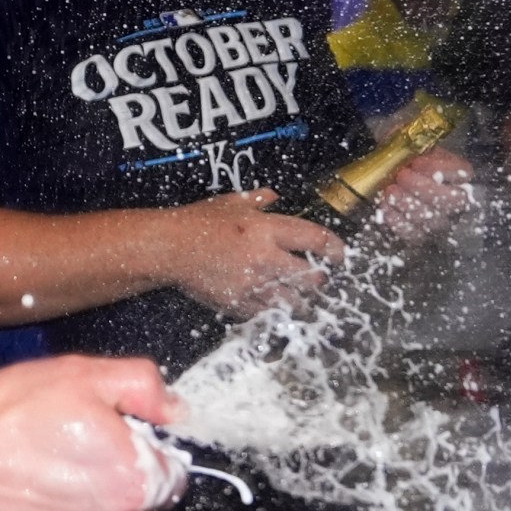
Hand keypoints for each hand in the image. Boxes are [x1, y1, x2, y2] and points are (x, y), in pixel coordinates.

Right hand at [0, 355, 176, 510]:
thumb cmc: (8, 420)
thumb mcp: (82, 376)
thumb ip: (142, 388)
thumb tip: (174, 410)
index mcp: (138, 481)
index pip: (169, 475)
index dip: (138, 456)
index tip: (107, 445)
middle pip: (135, 510)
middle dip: (109, 487)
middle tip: (64, 460)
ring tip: (39, 487)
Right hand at [161, 190, 344, 316]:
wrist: (170, 248)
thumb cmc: (198, 222)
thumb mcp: (231, 202)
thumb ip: (258, 200)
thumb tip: (274, 197)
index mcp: (267, 229)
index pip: (315, 239)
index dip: (335, 248)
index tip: (340, 255)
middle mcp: (265, 258)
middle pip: (311, 276)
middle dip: (320, 279)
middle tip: (319, 278)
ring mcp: (254, 284)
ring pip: (294, 301)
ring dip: (303, 300)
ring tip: (303, 299)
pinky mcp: (240, 304)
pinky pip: (269, 313)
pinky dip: (276, 312)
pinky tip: (277, 307)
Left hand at [371, 148, 476, 244]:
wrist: (387, 174)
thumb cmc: (404, 157)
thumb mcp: (411, 143)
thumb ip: (413, 144)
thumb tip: (410, 155)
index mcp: (459, 173)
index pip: (462, 174)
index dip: (440, 169)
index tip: (416, 162)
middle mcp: (456, 201)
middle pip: (453, 202)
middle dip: (424, 188)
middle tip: (402, 175)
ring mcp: (440, 222)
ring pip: (432, 220)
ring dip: (408, 204)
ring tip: (390, 189)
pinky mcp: (421, 237)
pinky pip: (413, 235)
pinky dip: (398, 221)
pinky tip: (386, 205)